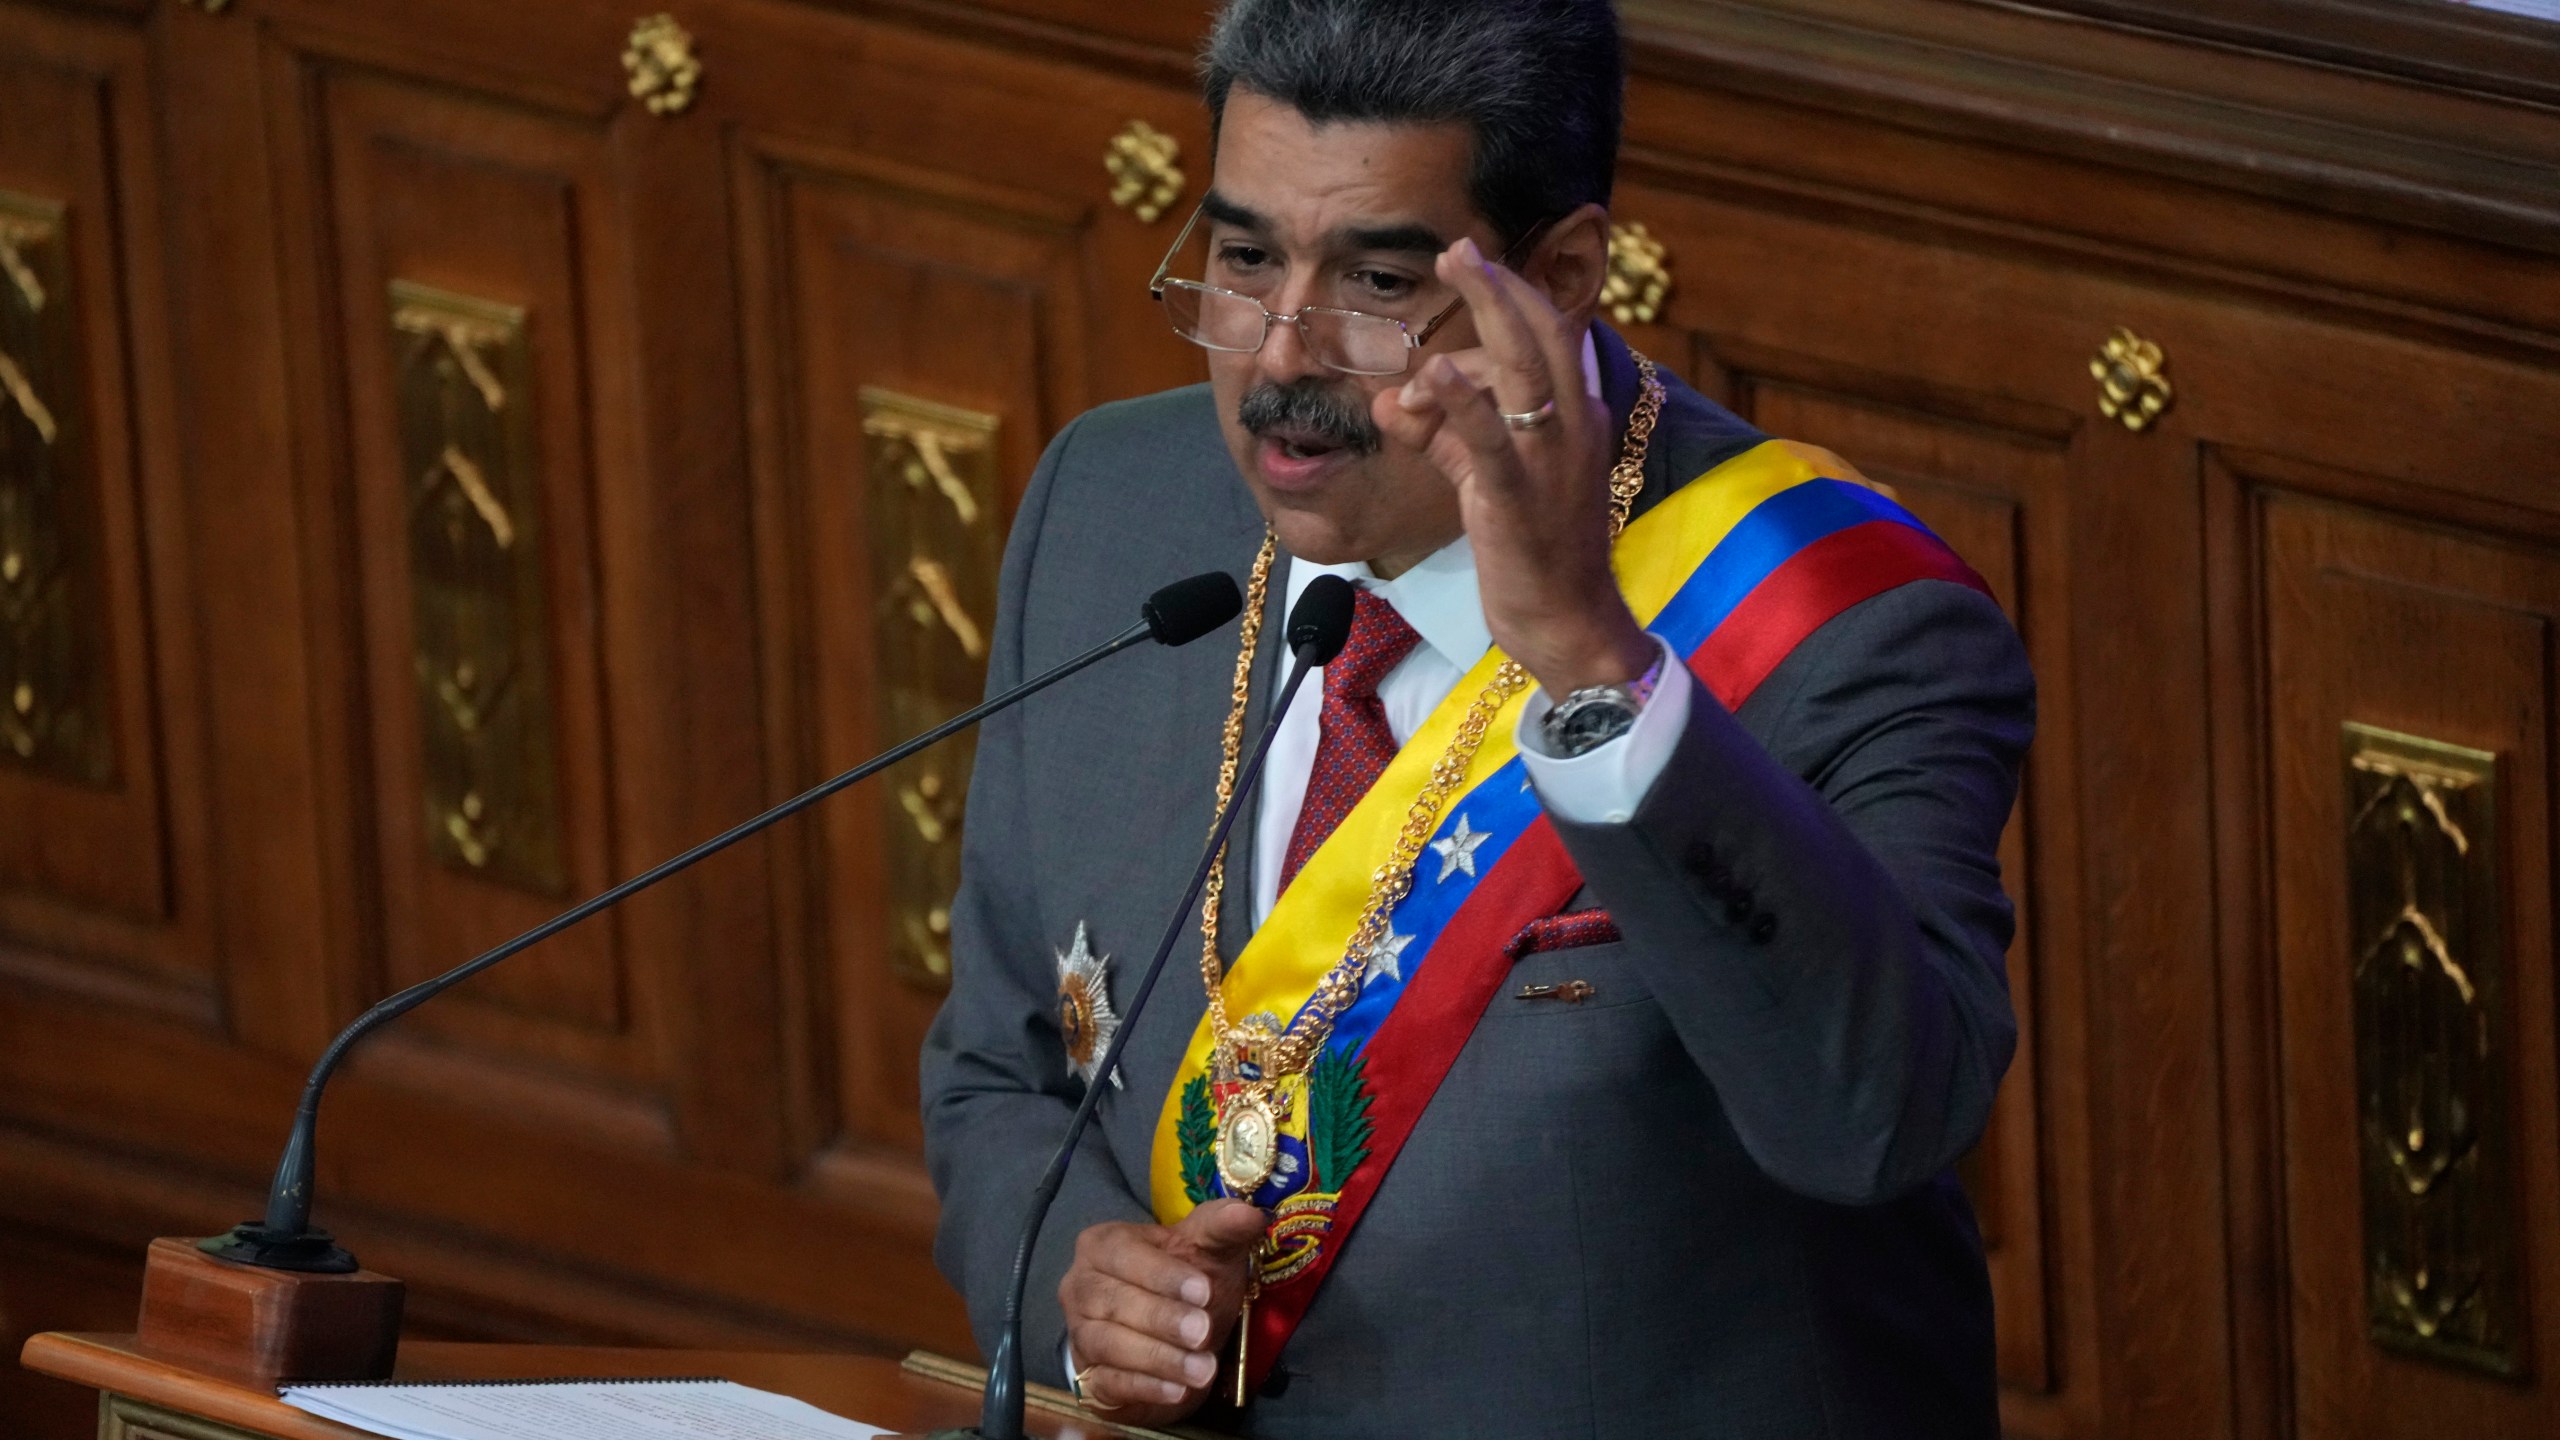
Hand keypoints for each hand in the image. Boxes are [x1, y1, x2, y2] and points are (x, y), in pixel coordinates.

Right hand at [1058, 1200, 1265, 1421]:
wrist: (1176, 1336)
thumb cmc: (1188, 1283)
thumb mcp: (1209, 1250)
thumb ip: (1224, 1228)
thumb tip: (1249, 1214)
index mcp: (1102, 1244)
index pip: (1122, 1254)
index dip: (1162, 1273)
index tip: (1203, 1290)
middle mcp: (1080, 1286)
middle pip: (1112, 1301)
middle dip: (1161, 1319)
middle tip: (1202, 1332)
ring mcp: (1079, 1334)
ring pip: (1108, 1344)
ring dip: (1158, 1358)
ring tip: (1202, 1370)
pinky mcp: (1089, 1378)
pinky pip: (1109, 1383)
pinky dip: (1145, 1388)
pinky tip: (1178, 1391)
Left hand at [1373, 236, 1653, 697]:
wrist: (1567, 623)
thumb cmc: (1533, 551)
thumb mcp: (1486, 479)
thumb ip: (1444, 435)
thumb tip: (1394, 402)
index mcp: (1574, 419)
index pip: (1550, 338)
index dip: (1513, 295)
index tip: (1475, 262)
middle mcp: (1571, 428)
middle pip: (1541, 333)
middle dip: (1498, 285)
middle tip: (1458, 248)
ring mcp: (1547, 461)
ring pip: (1521, 369)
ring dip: (1484, 315)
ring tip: (1444, 287)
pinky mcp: (1515, 499)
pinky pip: (1491, 439)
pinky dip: (1463, 401)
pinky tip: (1433, 375)